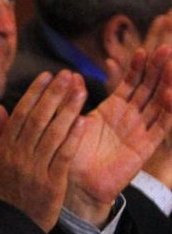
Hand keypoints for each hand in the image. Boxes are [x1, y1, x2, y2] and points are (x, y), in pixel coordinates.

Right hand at [0, 70, 85, 231]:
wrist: (11, 225)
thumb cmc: (3, 192)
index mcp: (4, 149)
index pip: (20, 115)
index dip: (34, 93)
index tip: (47, 76)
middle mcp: (18, 156)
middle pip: (38, 119)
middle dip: (53, 95)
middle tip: (67, 75)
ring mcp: (35, 169)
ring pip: (52, 134)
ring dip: (67, 110)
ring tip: (81, 90)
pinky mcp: (51, 183)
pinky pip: (63, 156)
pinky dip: (72, 138)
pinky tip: (83, 121)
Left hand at [66, 46, 171, 223]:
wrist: (74, 185)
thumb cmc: (70, 154)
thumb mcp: (72, 122)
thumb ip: (73, 100)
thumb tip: (73, 75)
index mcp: (112, 110)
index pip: (129, 84)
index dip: (136, 68)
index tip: (140, 50)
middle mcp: (129, 118)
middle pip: (148, 89)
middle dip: (157, 69)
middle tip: (165, 49)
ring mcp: (139, 131)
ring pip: (158, 103)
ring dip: (165, 84)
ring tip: (170, 65)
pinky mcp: (145, 147)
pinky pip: (160, 126)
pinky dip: (167, 110)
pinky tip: (169, 94)